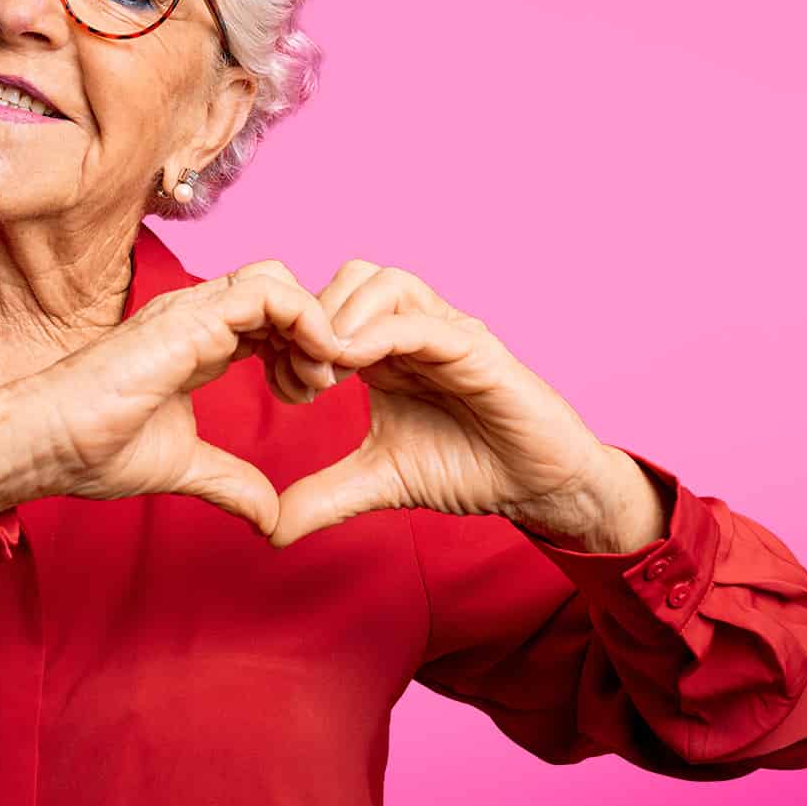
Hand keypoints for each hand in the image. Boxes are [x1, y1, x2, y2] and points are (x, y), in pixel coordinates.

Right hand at [0, 261, 351, 535]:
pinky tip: (314, 362)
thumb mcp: (184, 467)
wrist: (43, 445)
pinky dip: (305, 319)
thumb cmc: (90, 450)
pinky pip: (268, 294)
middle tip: (322, 383)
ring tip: (320, 376)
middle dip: (314, 331)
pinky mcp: (190, 318)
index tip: (306, 394)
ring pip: (279, 282)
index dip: (300, 348)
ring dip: (315, 324)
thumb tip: (270, 517)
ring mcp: (193, 311)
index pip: (268, 319)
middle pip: (280, 291)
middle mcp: (198, 316)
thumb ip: (231, 482)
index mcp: (198, 342)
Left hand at [268, 261, 626, 548]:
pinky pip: (424, 322)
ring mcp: (447, 334)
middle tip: (304, 375)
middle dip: (316, 317)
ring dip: (346, 316)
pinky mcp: (476, 349)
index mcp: (386, 352)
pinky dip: (381, 333)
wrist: (535, 488)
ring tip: (329, 369)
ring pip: (386, 282)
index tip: (282, 389)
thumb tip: (271, 529)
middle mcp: (415, 332)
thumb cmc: (468, 469)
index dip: (296, 336)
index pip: (330, 306)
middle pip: (353, 276)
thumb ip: (326, 497)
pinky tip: (354, 365)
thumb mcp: (380, 482)